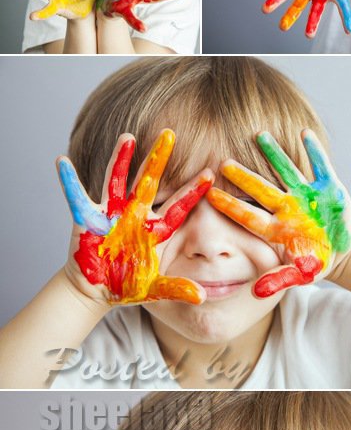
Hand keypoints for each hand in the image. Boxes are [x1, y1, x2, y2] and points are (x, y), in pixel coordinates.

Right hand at [58, 128, 212, 303]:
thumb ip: (175, 288)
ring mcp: (111, 213)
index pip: (177, 207)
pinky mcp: (87, 218)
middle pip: (149, 182)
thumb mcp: (153, 288)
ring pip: (117, 180)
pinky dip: (68, 180)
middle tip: (169, 133)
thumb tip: (201, 296)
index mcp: (154, 230)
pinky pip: (76, 196)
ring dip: (120, 159)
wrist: (96, 291)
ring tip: (127, 136)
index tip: (210, 174)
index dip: (192, 192)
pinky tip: (62, 161)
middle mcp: (135, 215)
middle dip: (158, 158)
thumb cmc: (127, 286)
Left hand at [208, 129, 350, 295]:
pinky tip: (305, 134)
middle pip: (261, 189)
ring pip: (286, 170)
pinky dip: (315, 151)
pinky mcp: (328, 186)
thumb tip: (255, 293)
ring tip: (260, 135)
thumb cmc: (314, 261)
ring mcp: (306, 194)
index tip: (210, 195)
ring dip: (275, 154)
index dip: (230, 206)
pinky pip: (320, 166)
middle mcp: (287, 206)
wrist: (340, 249)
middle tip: (223, 162)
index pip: (248, 215)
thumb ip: (278, 280)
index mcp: (276, 227)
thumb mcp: (299, 274)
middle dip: (244, 176)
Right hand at [262, 0, 350, 35]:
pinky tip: (348, 29)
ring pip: (317, 9)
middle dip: (290, 15)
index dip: (275, 0)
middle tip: (282, 27)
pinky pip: (343, 6)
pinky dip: (346, 17)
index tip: (265, 10)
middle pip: (298, 4)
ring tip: (308, 35)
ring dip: (313, 22)